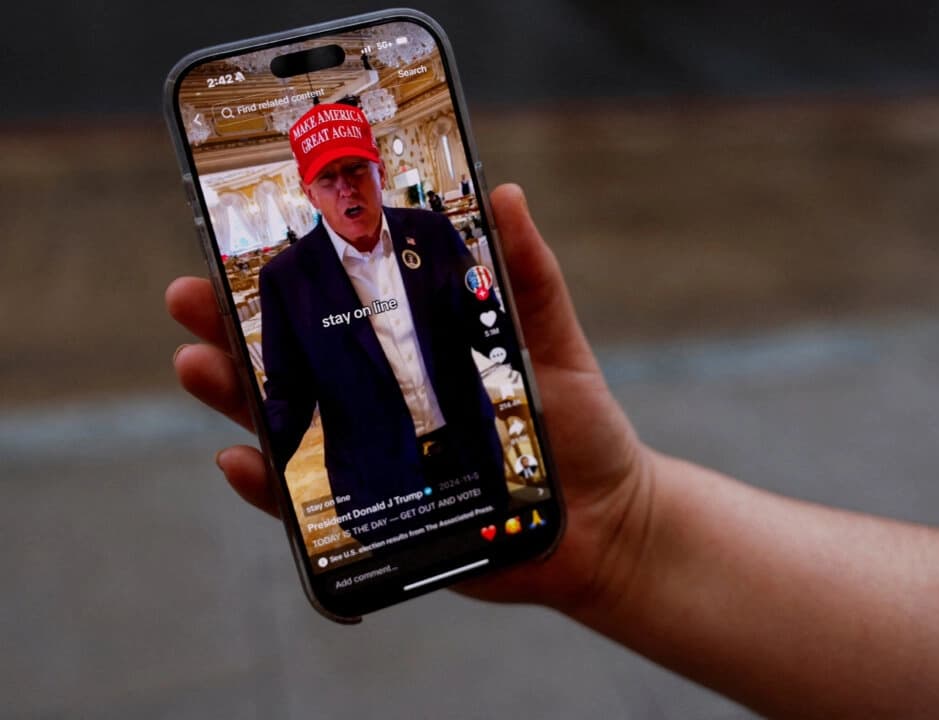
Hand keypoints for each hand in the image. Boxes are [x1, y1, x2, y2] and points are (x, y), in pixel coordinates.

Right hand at [166, 184, 653, 613]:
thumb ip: (529, 276)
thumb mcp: (553, 341)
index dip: (283, 282)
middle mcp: (384, 404)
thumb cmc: (578, 427)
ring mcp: (376, 461)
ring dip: (235, 400)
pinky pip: (310, 507)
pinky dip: (269, 489)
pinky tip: (241, 459)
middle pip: (293, 365)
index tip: (235, 242)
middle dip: (232, 332)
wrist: (604, 520)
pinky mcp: (381, 520)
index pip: (336, 311)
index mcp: (414, 355)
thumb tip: (505, 192)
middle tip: (188, 298)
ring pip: (287, 429)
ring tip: (197, 364)